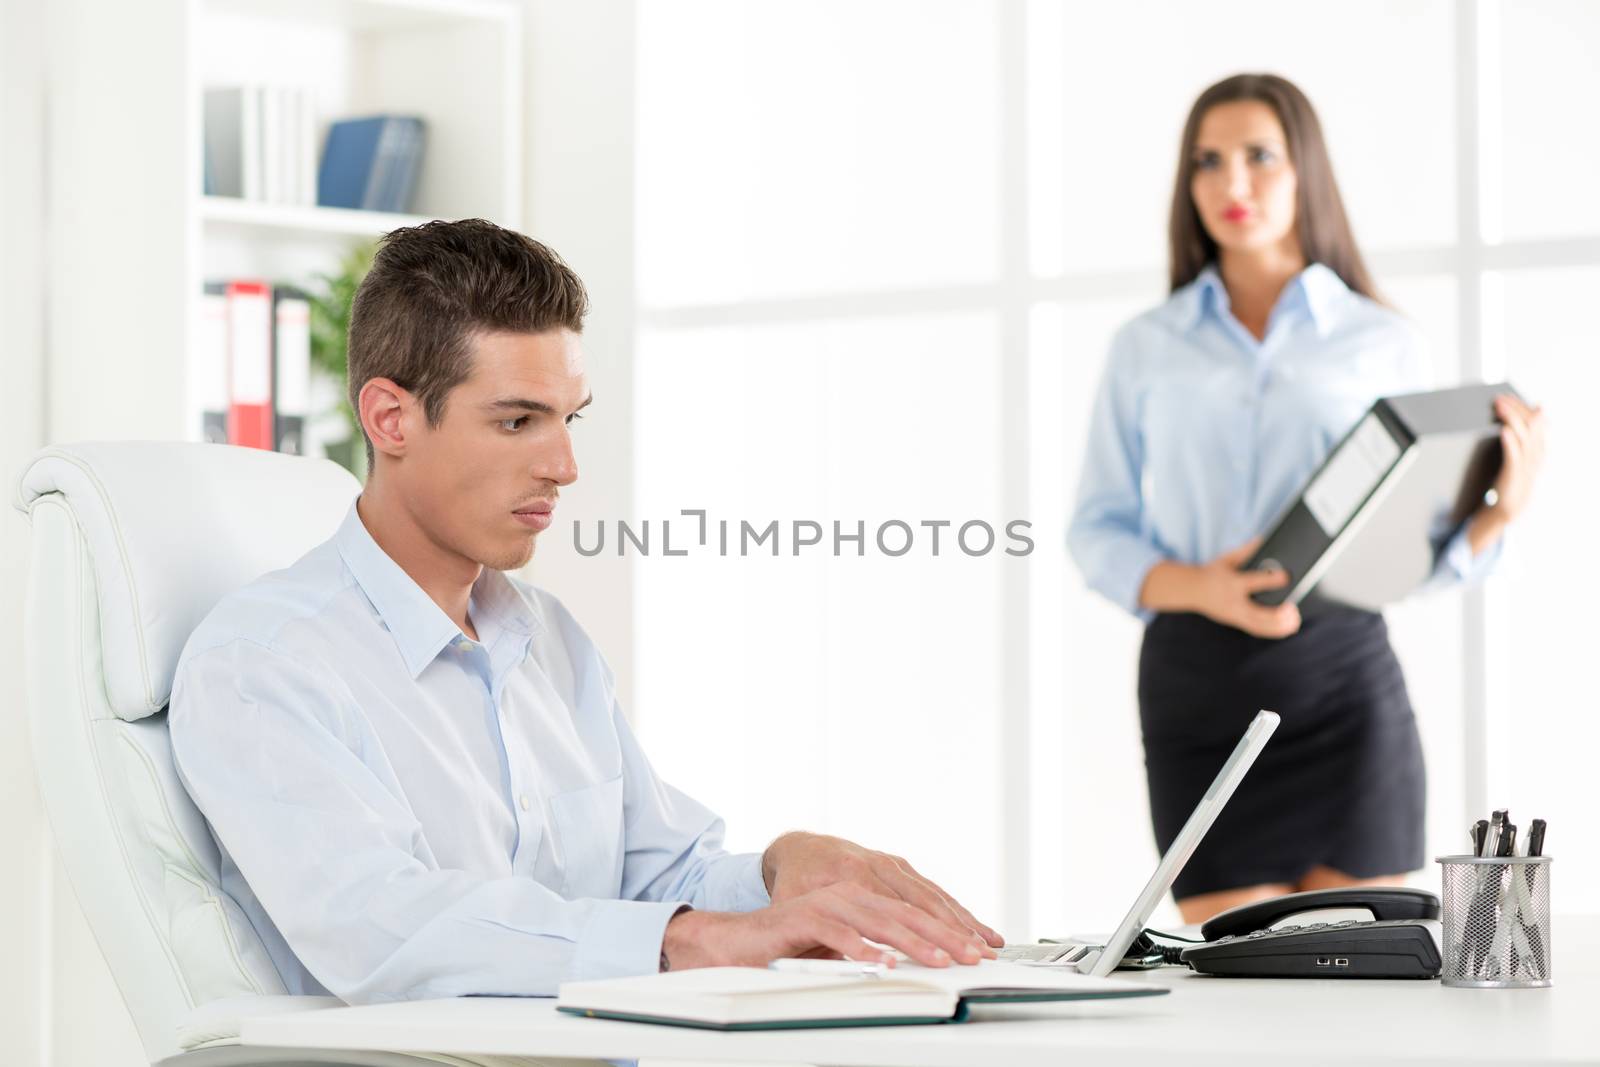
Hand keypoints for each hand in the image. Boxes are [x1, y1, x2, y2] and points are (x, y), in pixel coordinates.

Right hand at [660, 882, 991, 970]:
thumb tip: (924, 960)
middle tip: (971, 956)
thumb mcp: (846, 943)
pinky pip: (837, 933)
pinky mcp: (803, 916)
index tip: (977, 949)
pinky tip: (880, 963)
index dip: (949, 929)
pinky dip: (860, 948)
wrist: (740, 937)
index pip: (916, 910)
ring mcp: (828, 901)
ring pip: (879, 920)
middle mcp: (850, 891)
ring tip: (939, 960)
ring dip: (912, 942)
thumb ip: (879, 945)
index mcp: (865, 894)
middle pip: (906, 912)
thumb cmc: (794, 941)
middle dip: (944, 936)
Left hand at [761, 832, 1002, 949]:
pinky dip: (958, 909)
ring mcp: (892, 864)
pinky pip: (933, 889)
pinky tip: (978, 926)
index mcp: (853, 875)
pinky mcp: (900, 865)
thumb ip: (817, 926)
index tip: (943, 957)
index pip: (895, 912)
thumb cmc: (797, 882)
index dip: (921, 937)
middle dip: (954, 931)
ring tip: (991, 943)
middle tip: (978, 955)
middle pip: (923, 903)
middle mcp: (878, 865)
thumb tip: (831, 956)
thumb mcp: (795, 904)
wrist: (799, 848)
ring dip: (965, 921)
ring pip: (934, 895)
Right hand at [1190, 538, 1300, 638]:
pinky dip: (1273, 631)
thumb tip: (1264, 539)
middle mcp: (1233, 602)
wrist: (1191, 590)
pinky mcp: (1235, 621)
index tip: (1286, 577)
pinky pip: (1257, 630)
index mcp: (1232, 583)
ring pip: (1259, 626)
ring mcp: (1234, 615)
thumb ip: (1246, 550)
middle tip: (1292, 609)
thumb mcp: (1226, 558)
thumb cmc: (1212, 571)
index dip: (1271, 580)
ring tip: (1294, 622)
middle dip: (1277, 614)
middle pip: (1258, 613)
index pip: (1253, 582)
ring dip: (1279, 626)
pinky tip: (1287, 627)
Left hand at [1485, 394, 1546, 524]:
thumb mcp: (1515, 460)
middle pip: (1531, 425)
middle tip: (1499, 399)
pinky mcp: (1514, 476)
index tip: (1507, 395)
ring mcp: (1527, 466)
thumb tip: (1514, 419)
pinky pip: (1514, 456)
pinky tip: (1503, 431)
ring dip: (1511, 419)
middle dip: (1515, 409)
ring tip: (1499, 407)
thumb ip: (1517, 441)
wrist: (1505, 511)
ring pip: (1524, 437)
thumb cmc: (1507, 483)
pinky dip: (1510, 442)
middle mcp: (1536, 455)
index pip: (1535, 421)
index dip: (1522, 407)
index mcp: (1538, 450)